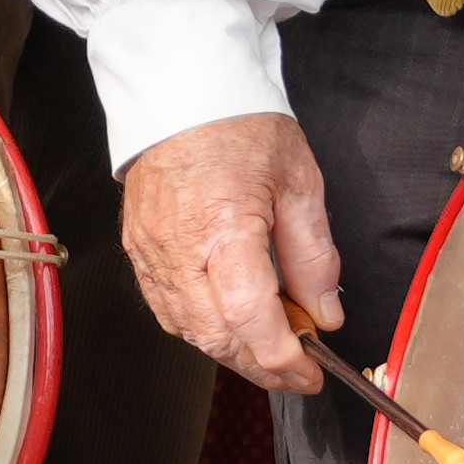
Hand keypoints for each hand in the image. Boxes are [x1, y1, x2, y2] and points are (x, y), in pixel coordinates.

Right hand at [121, 112, 344, 391]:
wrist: (180, 91)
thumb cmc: (238, 125)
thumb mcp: (298, 182)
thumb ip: (313, 255)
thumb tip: (325, 313)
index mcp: (223, 229)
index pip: (252, 319)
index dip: (283, 358)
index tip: (311, 372)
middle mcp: (178, 250)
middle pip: (217, 337)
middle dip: (260, 366)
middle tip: (296, 371)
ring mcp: (151, 253)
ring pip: (189, 331)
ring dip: (231, 351)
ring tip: (268, 347)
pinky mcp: (138, 250)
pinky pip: (166, 309)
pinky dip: (200, 329)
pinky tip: (228, 323)